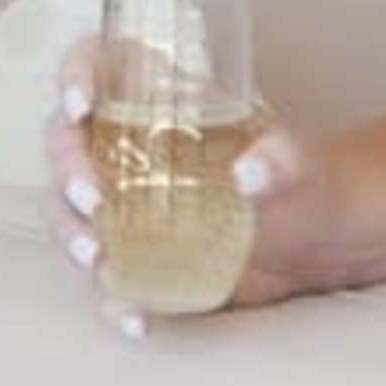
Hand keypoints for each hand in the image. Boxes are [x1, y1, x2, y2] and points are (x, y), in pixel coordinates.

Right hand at [45, 58, 335, 332]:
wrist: (319, 240)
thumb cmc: (305, 181)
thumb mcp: (299, 165)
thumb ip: (282, 161)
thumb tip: (251, 174)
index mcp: (161, 101)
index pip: (102, 66)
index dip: (77, 73)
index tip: (82, 104)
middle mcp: (130, 146)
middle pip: (66, 142)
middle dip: (67, 170)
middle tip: (94, 201)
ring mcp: (127, 202)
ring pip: (68, 208)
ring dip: (69, 231)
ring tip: (97, 257)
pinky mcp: (138, 253)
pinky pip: (107, 275)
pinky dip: (113, 300)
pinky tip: (136, 319)